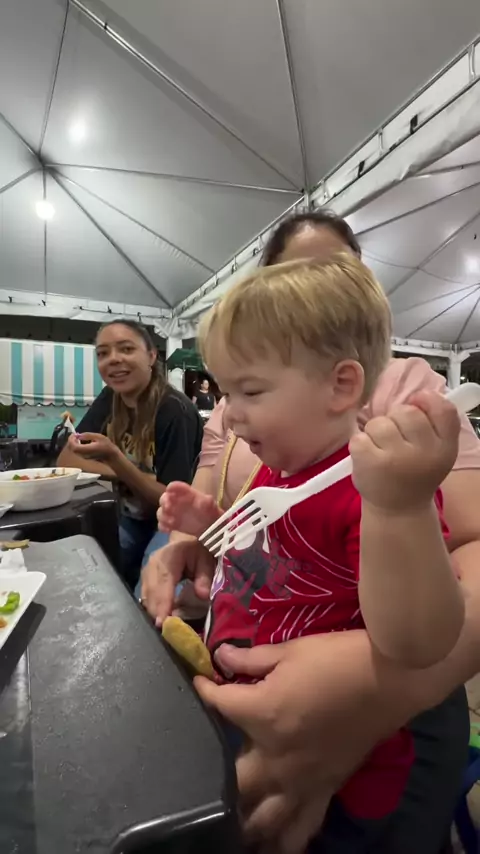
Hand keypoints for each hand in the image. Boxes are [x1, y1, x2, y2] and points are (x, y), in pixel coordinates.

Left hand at [69, 432, 119, 462]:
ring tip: (78, 437)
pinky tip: (81, 442)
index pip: (73, 446)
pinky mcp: (85, 458)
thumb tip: (78, 435)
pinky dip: (77, 446)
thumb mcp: (98, 437)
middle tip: (75, 434)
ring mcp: (84, 457)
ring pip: (74, 450)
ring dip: (74, 443)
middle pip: (72, 448)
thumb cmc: (107, 446)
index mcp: (86, 449)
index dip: (71, 439)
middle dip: (72, 440)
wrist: (111, 456)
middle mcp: (83, 455)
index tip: (74, 433)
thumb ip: (87, 435)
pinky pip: (78, 452)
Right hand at [140, 537, 214, 625]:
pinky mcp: (145, 580)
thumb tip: (203, 595)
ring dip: (153, 613)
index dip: (163, 604)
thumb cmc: (198, 549)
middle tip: (166, 633)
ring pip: (146, 597)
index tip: (164, 623)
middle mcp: (152, 565)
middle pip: (151, 594)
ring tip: (164, 630)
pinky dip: (153, 609)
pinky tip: (161, 620)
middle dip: (157, 614)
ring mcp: (146, 572)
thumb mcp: (206, 559)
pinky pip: (146, 597)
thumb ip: (204, 576)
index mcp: (168, 557)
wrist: (186, 539)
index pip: (163, 584)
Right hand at [158, 481, 219, 536]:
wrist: (209, 525)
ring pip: (161, 512)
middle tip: (168, 507)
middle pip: (164, 498)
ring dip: (163, 516)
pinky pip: (162, 524)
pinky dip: (163, 526)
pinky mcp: (171, 524)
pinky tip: (169, 530)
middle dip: (164, 501)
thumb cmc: (209, 511)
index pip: (176, 487)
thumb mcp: (210, 504)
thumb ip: (207, 501)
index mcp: (185, 493)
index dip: (172, 487)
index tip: (170, 489)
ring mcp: (172, 513)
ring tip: (171, 521)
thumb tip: (206, 501)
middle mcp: (176, 501)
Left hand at [196, 632, 404, 853]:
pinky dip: (288, 835)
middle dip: (216, 773)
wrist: (388, 679)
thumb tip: (221, 658)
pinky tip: (277, 840)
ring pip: (265, 819)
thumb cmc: (336, 659)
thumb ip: (251, 660)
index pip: (219, 705)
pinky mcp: (327, 788)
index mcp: (262, 715)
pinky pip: (304, 824)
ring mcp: (302, 780)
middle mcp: (276, 757)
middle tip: (207, 765)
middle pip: (234, 781)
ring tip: (232, 822)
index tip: (200, 681)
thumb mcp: (290, 651)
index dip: (205, 690)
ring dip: (246, 821)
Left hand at [349, 390, 459, 512]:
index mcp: (445, 447)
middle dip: (395, 420)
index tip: (417, 404)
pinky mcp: (371, 463)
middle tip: (395, 440)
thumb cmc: (415, 474)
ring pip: (379, 422)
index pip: (444, 409)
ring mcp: (397, 458)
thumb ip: (433, 423)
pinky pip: (359, 437)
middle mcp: (425, 453)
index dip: (427, 400)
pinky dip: (359, 445)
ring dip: (375, 432)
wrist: (398, 510)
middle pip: (406, 411)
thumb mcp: (436, 451)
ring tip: (381, 450)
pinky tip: (368, 459)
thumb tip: (415, 396)